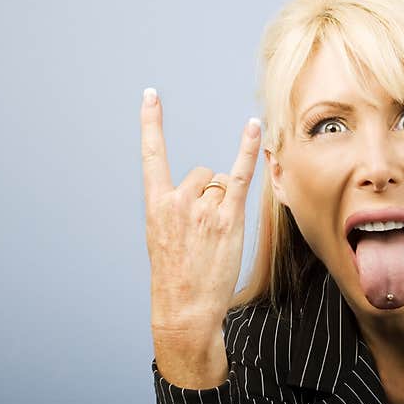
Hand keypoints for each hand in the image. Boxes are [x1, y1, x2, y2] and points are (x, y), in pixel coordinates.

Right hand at [140, 87, 260, 386]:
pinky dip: (248, 150)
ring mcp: (203, 208)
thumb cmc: (175, 276)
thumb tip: (207, 185)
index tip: (151, 95)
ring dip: (222, 204)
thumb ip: (178, 208)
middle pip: (201, 174)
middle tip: (202, 233)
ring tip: (214, 237)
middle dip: (206, 196)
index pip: (152, 155)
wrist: (183, 308)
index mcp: (156, 204)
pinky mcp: (228, 218)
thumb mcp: (163, 238)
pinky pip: (239, 175)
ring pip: (219, 184)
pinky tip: (253, 127)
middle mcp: (178, 200)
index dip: (151, 123)